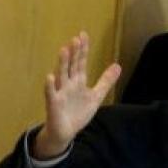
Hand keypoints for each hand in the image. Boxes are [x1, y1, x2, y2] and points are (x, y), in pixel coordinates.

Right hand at [33, 31, 121, 158]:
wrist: (65, 132)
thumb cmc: (78, 113)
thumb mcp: (95, 96)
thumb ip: (105, 81)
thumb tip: (118, 66)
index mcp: (78, 82)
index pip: (80, 62)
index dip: (83, 50)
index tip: (83, 35)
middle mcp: (68, 84)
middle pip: (71, 66)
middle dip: (73, 53)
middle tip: (75, 39)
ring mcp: (60, 93)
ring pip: (61, 76)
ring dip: (62, 63)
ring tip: (64, 50)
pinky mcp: (53, 104)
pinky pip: (51, 94)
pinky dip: (50, 86)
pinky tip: (50, 77)